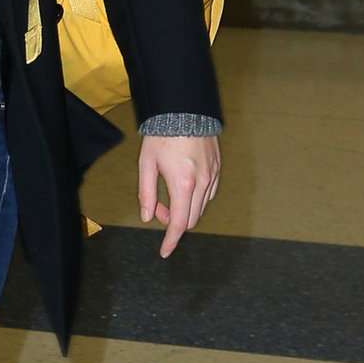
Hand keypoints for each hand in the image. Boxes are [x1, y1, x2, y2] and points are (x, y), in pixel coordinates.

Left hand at [138, 133, 220, 257]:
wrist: (184, 110)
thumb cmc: (161, 135)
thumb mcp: (146, 164)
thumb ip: (146, 193)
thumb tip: (148, 217)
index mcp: (182, 185)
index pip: (178, 224)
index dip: (170, 241)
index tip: (164, 252)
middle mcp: (201, 183)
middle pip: (190, 220)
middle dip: (172, 221)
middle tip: (157, 206)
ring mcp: (212, 176)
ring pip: (200, 208)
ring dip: (184, 210)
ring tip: (168, 193)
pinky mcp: (217, 168)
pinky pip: (208, 194)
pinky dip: (196, 199)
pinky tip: (183, 187)